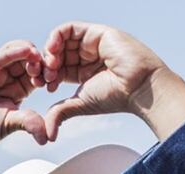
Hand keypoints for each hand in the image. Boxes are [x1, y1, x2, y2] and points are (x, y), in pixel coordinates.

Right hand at [0, 40, 47, 158]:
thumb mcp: (10, 124)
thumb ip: (28, 123)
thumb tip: (46, 138)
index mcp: (19, 90)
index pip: (37, 73)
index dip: (46, 72)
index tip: (52, 80)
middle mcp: (7, 78)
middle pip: (28, 59)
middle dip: (40, 61)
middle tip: (47, 69)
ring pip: (15, 52)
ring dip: (28, 52)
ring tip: (36, 58)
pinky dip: (13, 52)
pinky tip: (25, 51)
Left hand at [37, 22, 184, 139]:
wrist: (138, 88)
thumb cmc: (114, 97)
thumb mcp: (79, 104)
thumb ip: (60, 114)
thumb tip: (48, 135)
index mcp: (83, 71)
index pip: (57, 68)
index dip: (46, 75)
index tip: (46, 87)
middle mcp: (87, 56)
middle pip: (57, 54)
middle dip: (47, 65)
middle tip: (48, 77)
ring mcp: (92, 43)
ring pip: (62, 40)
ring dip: (50, 51)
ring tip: (52, 65)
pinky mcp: (97, 32)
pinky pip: (70, 28)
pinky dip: (56, 36)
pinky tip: (53, 50)